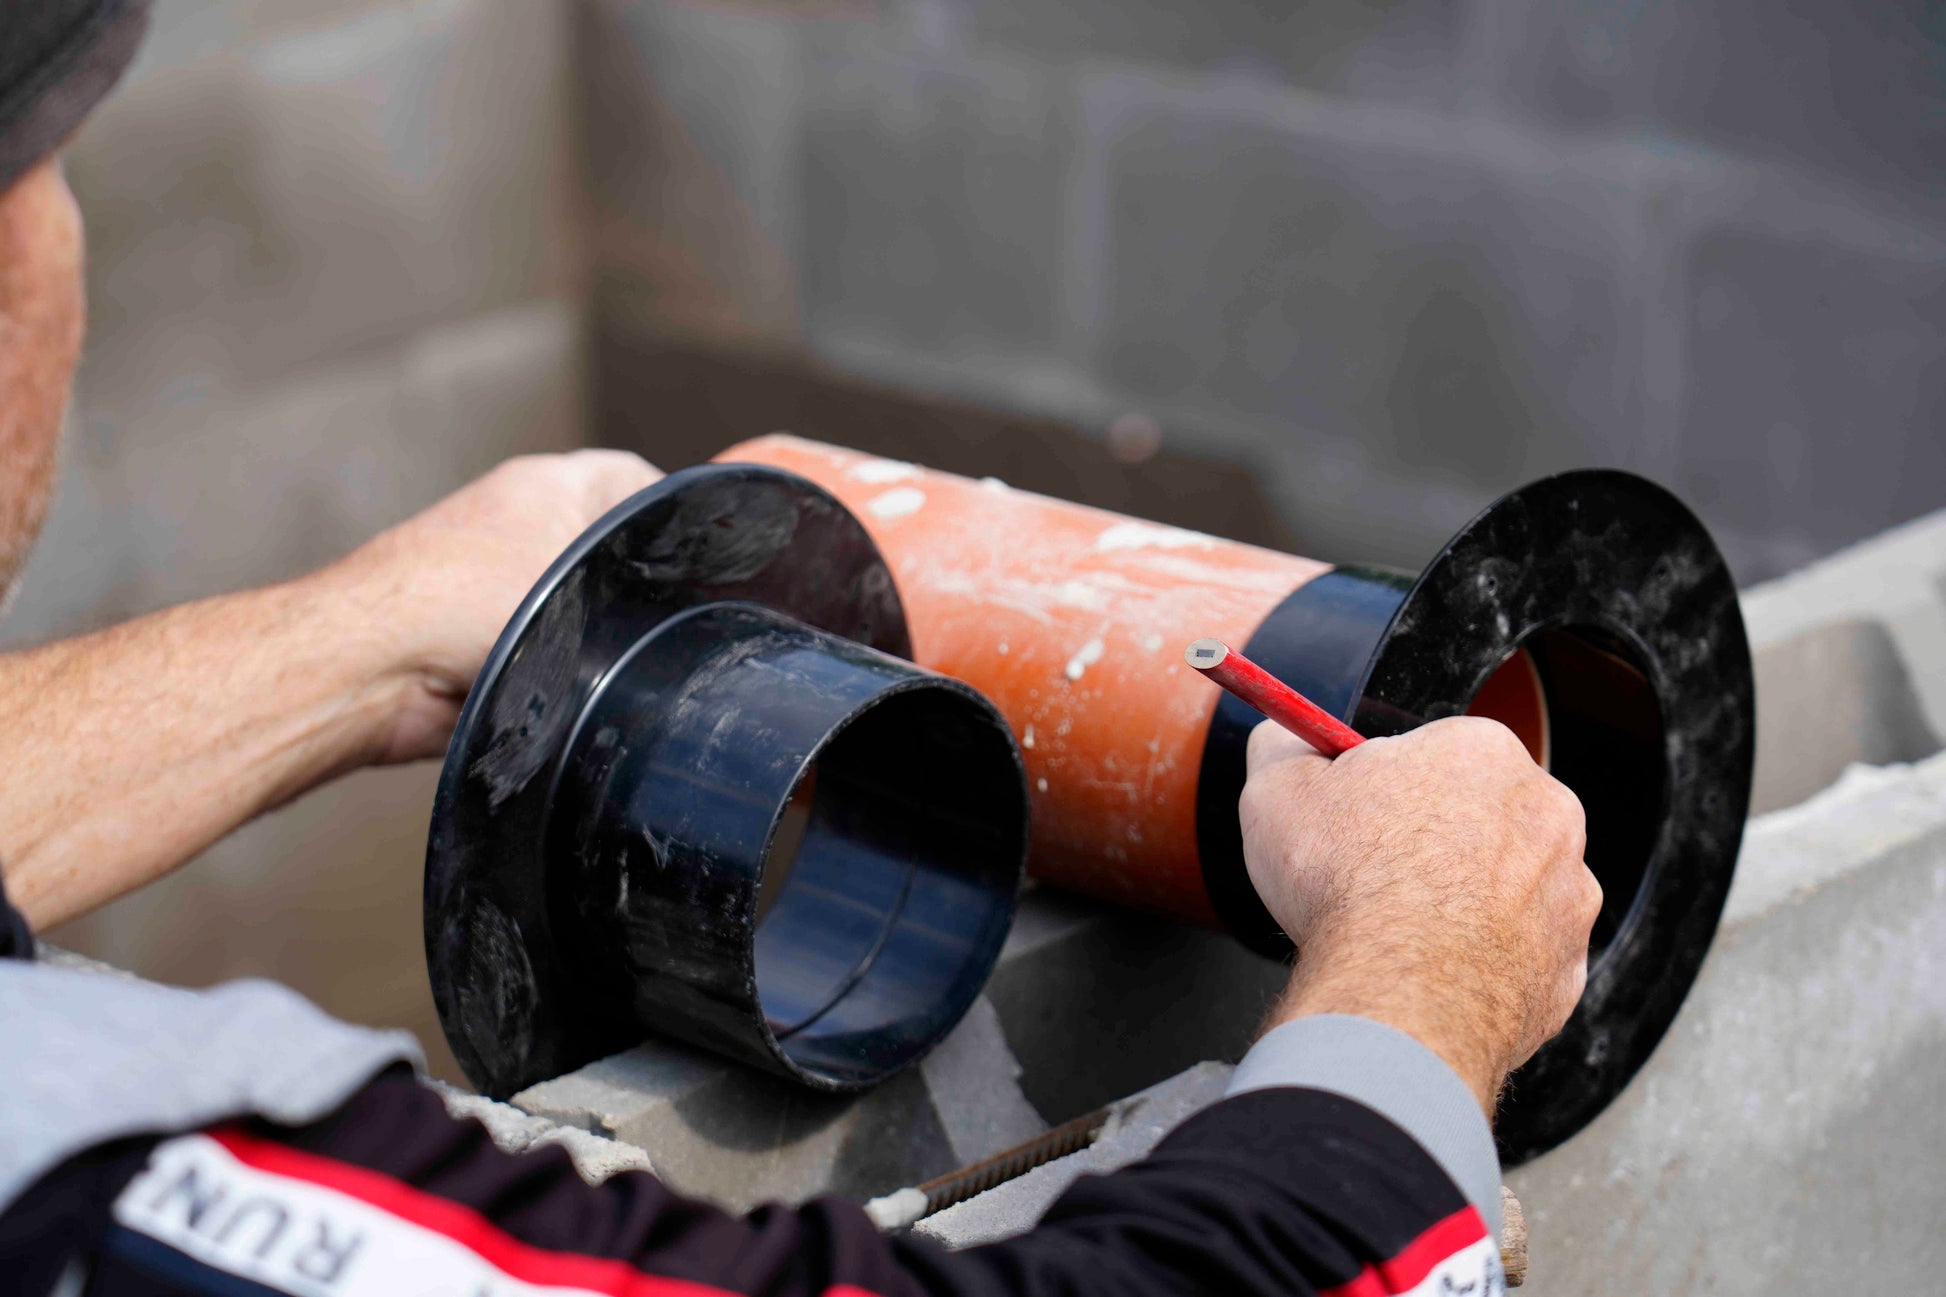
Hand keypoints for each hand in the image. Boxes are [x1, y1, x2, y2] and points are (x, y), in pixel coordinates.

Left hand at [326, 449, 661, 763]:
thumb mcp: (579, 580)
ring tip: (609, 660)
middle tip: (665, 619)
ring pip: (585, 611)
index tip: (708, 562)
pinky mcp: (487, 643)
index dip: (677, 521)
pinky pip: (551, 658)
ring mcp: (503, 584)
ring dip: (595, 641)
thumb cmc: (456, 603)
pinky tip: (573, 692)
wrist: (370, 670)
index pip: (642, 483)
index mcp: (552, 484)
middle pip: (618, 552)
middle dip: (639, 590)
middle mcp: (525, 525)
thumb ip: (642, 589)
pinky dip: (560, 676)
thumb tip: (683, 612)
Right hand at [1239, 716, 1600, 1112]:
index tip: (1355, 820)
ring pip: (1507, 889)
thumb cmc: (1346, 886)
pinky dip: (1483, 966)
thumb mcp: (1276, 789)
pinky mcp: (1568, 969)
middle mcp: (1547, 811)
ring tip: (1403, 933)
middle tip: (1374, 879)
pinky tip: (1435, 973)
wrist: (1400, 993)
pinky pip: (1522, 959)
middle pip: (1479, 817)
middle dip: (1434, 843)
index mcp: (1482, 751)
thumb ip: (1284, 747)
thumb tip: (1284, 736)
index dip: (1383, 790)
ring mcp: (1570, 893)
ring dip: (1464, 904)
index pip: (1433, 756)